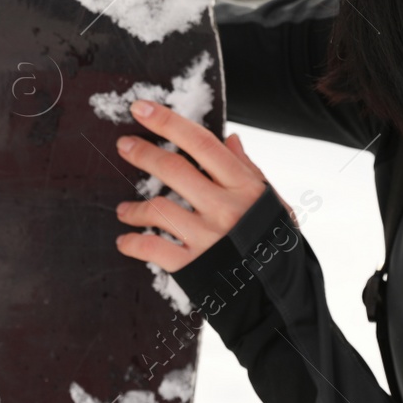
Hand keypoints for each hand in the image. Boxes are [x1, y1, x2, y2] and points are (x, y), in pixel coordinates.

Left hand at [112, 99, 289, 272]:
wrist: (279, 296)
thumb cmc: (274, 242)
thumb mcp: (270, 201)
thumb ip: (247, 170)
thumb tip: (230, 139)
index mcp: (243, 186)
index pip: (201, 144)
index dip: (168, 122)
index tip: (141, 106)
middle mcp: (225, 208)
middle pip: (174, 170)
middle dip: (143, 153)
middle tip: (124, 145)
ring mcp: (208, 238)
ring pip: (158, 209)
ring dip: (135, 208)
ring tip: (123, 210)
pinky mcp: (194, 266)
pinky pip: (154, 248)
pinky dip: (134, 243)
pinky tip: (124, 241)